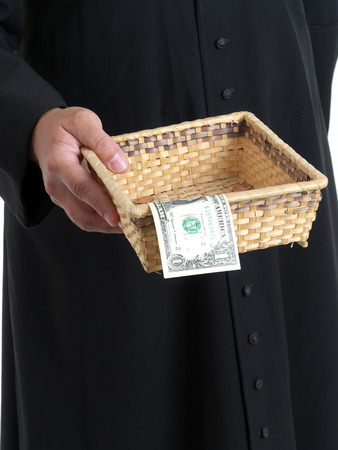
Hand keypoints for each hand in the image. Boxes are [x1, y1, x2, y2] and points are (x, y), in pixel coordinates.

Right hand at [31, 107, 128, 232]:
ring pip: (83, 219)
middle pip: (82, 212)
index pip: (81, 187)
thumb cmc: (65, 126)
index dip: (100, 204)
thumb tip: (120, 166)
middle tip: (133, 224)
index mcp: (59, 163)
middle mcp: (56, 184)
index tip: (116, 217)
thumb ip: (101, 142)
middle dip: (107, 223)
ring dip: (106, 226)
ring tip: (130, 224)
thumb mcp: (83, 121)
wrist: (42, 133)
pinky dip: (102, 220)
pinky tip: (121, 217)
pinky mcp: (66, 201)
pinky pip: (84, 215)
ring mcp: (59, 195)